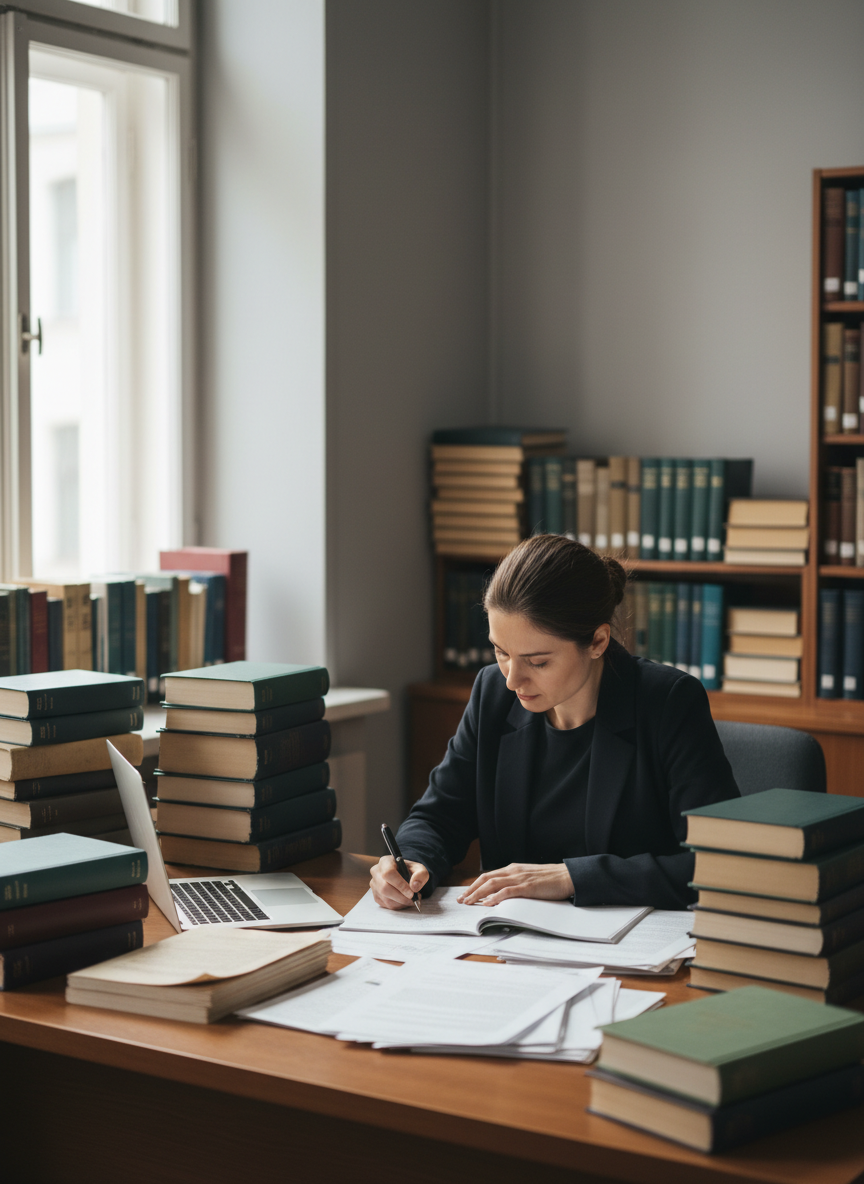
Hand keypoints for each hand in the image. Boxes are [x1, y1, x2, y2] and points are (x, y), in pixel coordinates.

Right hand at [370, 855, 428, 909]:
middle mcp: (376, 872)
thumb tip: (414, 887)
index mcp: (386, 861)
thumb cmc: (410, 871)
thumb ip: (420, 875)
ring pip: (385, 898)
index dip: (400, 884)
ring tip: (411, 900)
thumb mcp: (419, 869)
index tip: (411, 893)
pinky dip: (397, 906)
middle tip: (413, 899)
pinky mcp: (376, 895)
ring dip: (401, 902)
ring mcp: (374, 885)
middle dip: (401, 897)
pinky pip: (386, 904)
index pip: (388, 873)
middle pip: (385, 888)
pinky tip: (404, 901)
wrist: (404, 875)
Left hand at [457, 863, 572, 905]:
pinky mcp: (527, 887)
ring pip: (493, 884)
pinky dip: (495, 897)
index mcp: (513, 869)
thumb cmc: (550, 879)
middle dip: (471, 890)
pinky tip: (487, 903)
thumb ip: (515, 883)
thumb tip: (501, 894)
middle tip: (461, 900)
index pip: (488, 876)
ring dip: (478, 894)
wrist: (567, 876)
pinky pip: (507, 891)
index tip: (465, 894)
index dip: (475, 885)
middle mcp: (513, 871)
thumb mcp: (528, 878)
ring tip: (469, 903)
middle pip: (486, 879)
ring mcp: (520, 878)